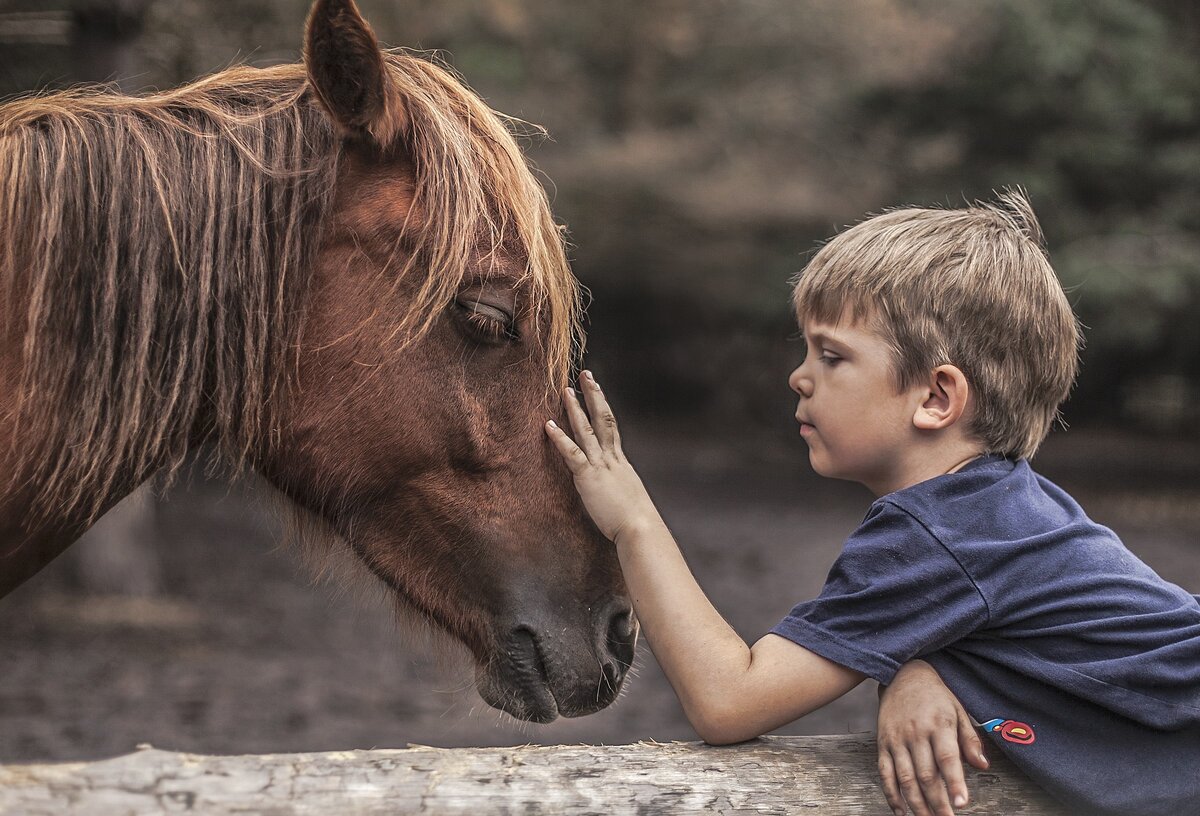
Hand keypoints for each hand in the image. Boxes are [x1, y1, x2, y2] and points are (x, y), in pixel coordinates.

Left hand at [544, 371, 661, 542]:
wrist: (641, 528)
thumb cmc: (636, 521)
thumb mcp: (628, 498)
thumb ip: (619, 489)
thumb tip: (616, 491)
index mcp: (621, 463)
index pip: (611, 428)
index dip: (604, 407)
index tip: (598, 390)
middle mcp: (612, 459)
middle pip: (603, 419)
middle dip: (593, 395)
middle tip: (585, 374)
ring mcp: (601, 466)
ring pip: (587, 430)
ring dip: (575, 408)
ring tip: (565, 390)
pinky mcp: (589, 477)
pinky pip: (572, 453)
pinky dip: (559, 438)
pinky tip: (548, 424)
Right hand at [877, 660, 988, 815]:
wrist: (902, 675)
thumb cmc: (935, 697)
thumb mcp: (958, 711)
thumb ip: (970, 740)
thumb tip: (982, 766)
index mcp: (939, 725)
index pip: (948, 759)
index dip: (954, 783)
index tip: (961, 804)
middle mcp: (916, 733)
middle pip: (926, 775)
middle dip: (937, 802)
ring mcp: (897, 739)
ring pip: (905, 778)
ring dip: (916, 804)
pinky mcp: (882, 743)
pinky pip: (885, 773)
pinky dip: (891, 794)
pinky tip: (901, 811)